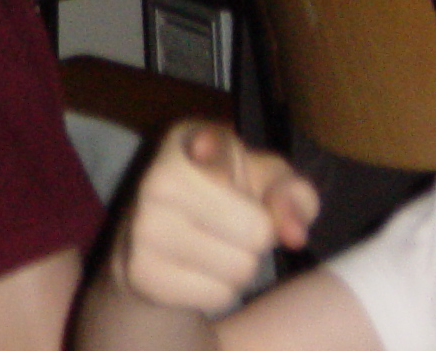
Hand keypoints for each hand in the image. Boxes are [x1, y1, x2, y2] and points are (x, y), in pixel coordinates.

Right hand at [108, 122, 319, 316]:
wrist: (156, 241)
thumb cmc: (225, 200)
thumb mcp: (267, 183)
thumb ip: (293, 194)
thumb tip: (294, 234)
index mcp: (186, 140)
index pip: (212, 148)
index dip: (213, 152)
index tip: (204, 149)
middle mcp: (157, 178)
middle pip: (256, 229)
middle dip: (257, 237)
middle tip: (232, 226)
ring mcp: (143, 227)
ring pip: (240, 268)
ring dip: (240, 266)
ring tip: (214, 247)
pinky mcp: (142, 272)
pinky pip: (218, 295)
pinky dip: (219, 290)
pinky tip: (196, 270)